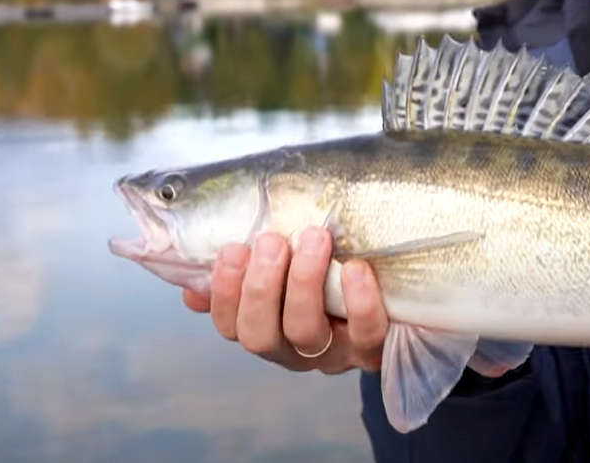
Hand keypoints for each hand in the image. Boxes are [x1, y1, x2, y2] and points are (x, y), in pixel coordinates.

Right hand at [181, 226, 388, 374]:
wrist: (397, 280)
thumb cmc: (328, 265)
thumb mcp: (283, 266)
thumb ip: (242, 272)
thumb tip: (192, 289)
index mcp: (266, 329)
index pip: (230, 325)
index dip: (224, 292)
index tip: (232, 248)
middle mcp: (294, 350)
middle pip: (260, 337)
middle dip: (259, 287)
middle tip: (270, 241)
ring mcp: (334, 353)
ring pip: (305, 333)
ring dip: (303, 283)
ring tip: (314, 237)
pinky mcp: (373, 347)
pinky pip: (366, 333)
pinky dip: (358, 302)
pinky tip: (355, 267)